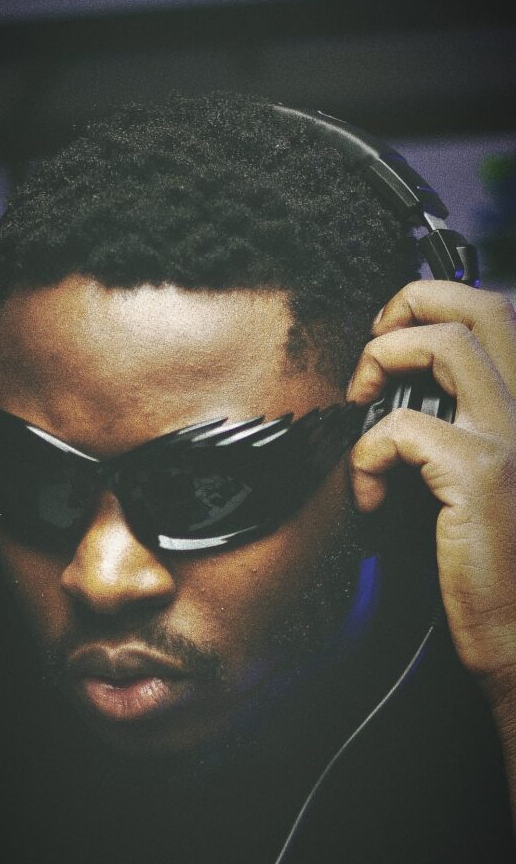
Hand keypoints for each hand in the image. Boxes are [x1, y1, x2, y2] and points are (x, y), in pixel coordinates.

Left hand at [347, 281, 515, 718]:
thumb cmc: (493, 560)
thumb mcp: (481, 475)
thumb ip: (457, 422)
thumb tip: (396, 389)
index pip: (499, 314)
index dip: (438, 306)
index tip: (393, 341)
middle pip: (483, 306)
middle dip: (412, 303)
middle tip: (374, 347)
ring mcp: (514, 437)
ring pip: (448, 343)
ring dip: (384, 358)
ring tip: (362, 402)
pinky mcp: (483, 477)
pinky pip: (403, 427)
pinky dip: (368, 452)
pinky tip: (370, 493)